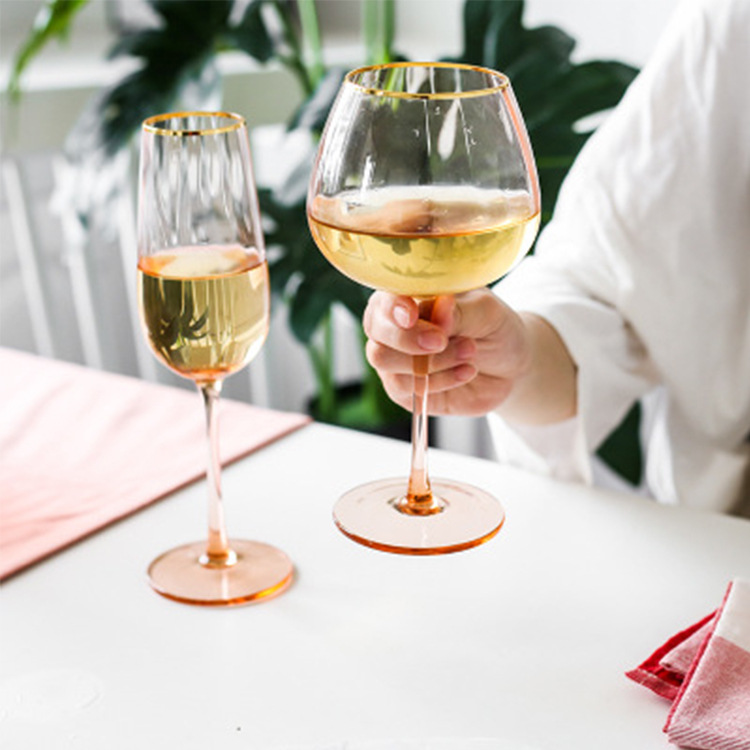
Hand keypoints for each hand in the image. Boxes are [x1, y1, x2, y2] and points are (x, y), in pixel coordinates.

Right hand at [363, 289, 533, 417]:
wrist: (511, 366)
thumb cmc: (494, 327)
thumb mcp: (487, 311)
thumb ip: (460, 311)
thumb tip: (438, 311)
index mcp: (409, 298)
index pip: (383, 301)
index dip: (392, 309)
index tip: (412, 316)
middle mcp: (395, 328)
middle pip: (376, 334)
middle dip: (408, 339)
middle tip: (442, 341)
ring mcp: (397, 361)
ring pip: (388, 363)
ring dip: (433, 361)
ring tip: (469, 352)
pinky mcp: (405, 391)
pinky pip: (407, 389)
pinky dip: (440, 381)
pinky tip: (466, 372)